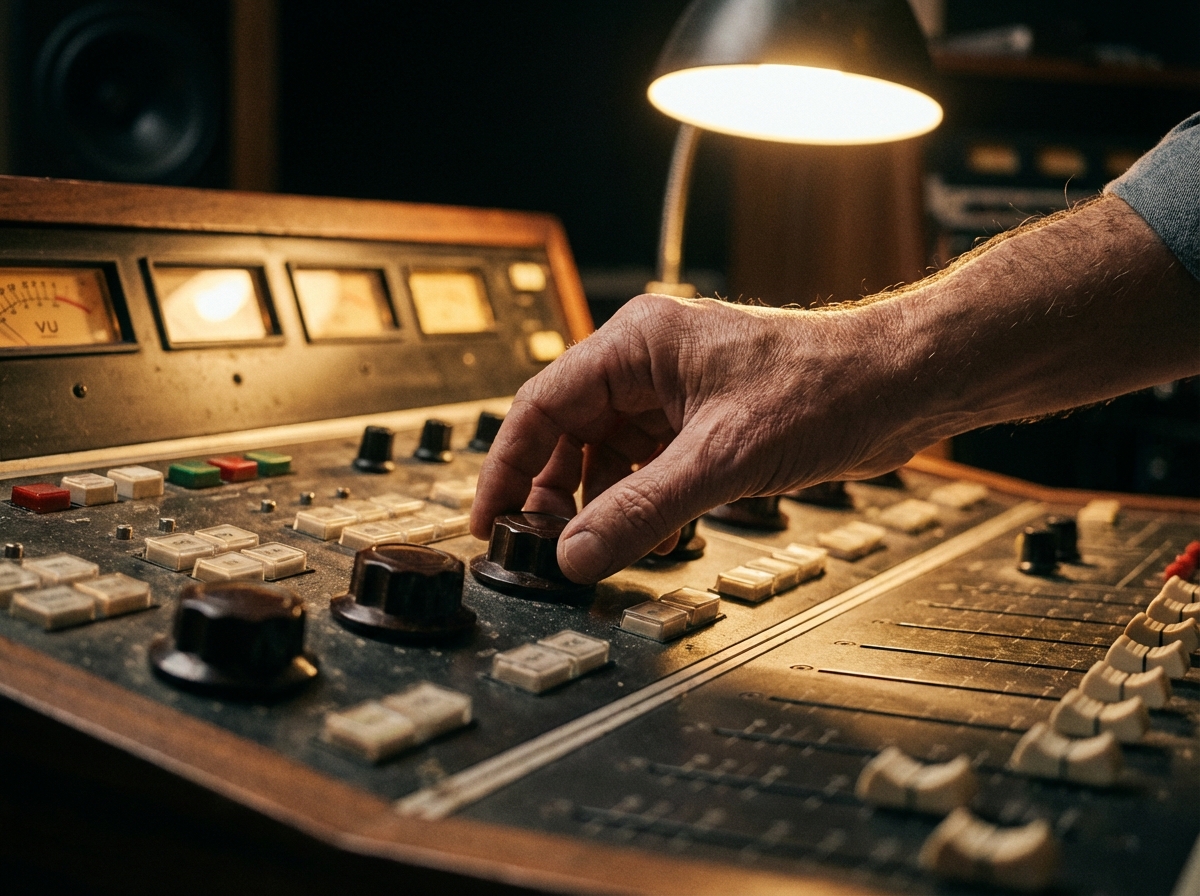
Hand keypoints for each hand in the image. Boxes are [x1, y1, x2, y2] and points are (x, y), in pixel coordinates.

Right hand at [470, 293, 925, 582]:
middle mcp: (649, 365)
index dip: (508, 467)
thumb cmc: (826, 387)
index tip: (488, 519)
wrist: (901, 385)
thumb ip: (642, 511)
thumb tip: (576, 554)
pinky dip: (642, 504)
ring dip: (601, 505)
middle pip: (569, 434)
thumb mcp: (722, 458)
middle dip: (554, 494)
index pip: (541, 405)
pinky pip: (649, 468)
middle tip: (545, 549)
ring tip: (597, 550)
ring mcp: (677, 396)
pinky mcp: (705, 424)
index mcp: (636, 345)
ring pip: (609, 456)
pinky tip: (655, 536)